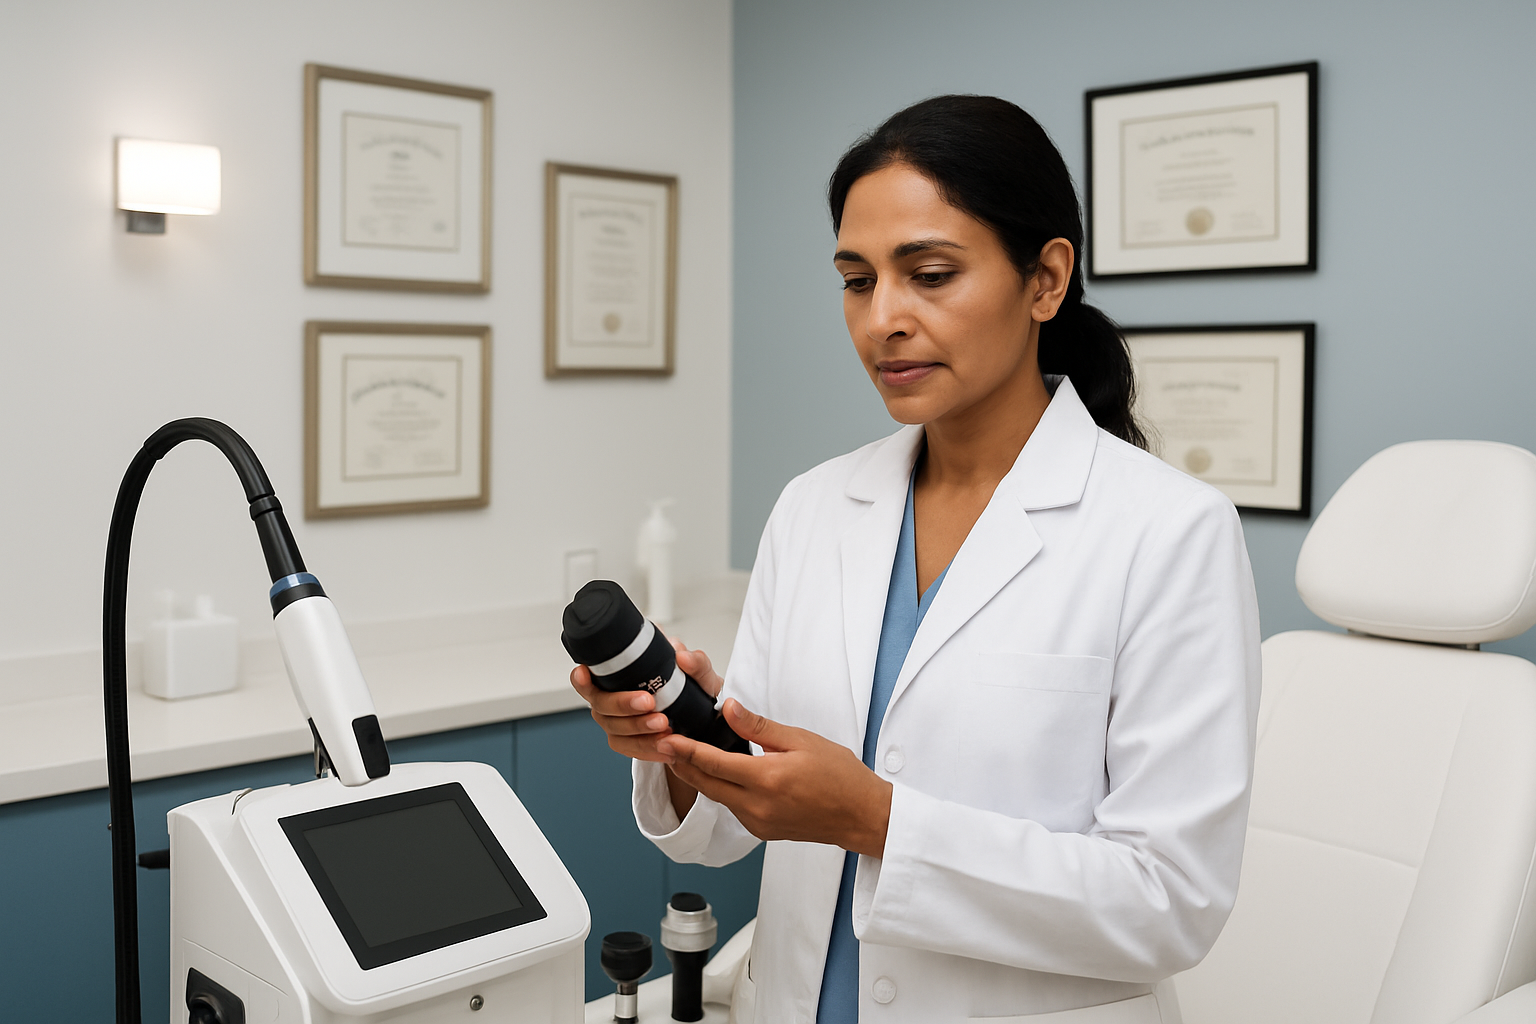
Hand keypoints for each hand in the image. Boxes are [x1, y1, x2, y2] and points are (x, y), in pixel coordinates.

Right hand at [568, 635, 723, 762]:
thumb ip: (696, 663)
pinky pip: (631, 750)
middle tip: (649, 702)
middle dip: (623, 704)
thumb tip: (682, 656)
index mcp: (618, 677)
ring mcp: (616, 724)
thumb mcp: (700, 675)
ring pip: (616, 731)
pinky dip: (648, 750)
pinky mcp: (628, 743)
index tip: (585, 673)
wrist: (703, 720)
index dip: (581, 678)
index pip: (589, 677)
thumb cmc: (692, 691)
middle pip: (601, 705)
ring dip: (639, 730)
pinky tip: (666, 749)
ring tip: (665, 727)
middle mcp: (610, 700)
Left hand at [659, 699, 892, 856]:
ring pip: (718, 797)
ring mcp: (758, 823)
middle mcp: (758, 806)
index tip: (667, 737)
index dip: (685, 749)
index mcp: (767, 779)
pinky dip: (720, 790)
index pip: (713, 763)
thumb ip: (758, 727)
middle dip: (682, 764)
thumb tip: (728, 708)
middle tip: (664, 744)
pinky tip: (718, 775)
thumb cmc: (840, 776)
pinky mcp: (762, 831)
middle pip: (706, 784)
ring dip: (699, 777)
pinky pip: (733, 808)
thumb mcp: (801, 740)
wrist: (861, 816)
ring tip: (684, 756)